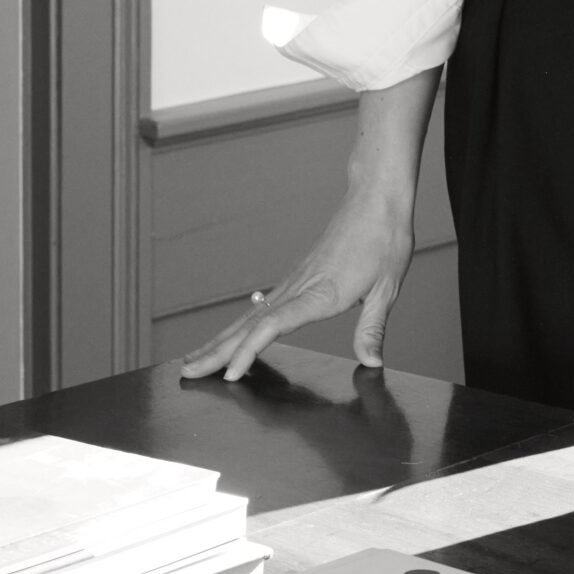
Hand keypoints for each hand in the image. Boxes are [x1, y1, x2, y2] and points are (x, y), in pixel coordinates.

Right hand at [179, 186, 414, 380]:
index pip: (274, 325)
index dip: (248, 350)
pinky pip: (261, 306)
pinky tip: (231, 335)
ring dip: (220, 339)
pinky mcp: (297, 277)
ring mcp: (294, 281)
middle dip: (216, 350)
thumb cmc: (385, 238)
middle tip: (186, 374)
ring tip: (194, 360)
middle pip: (248, 324)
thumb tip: (372, 363)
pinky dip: (240, 325)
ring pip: (248, 315)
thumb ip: (372, 328)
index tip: (228, 373)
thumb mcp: (387, 287)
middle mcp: (299, 287)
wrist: (376, 199)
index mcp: (320, 293)